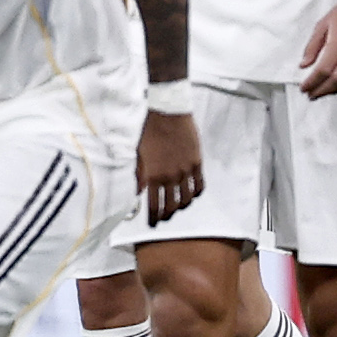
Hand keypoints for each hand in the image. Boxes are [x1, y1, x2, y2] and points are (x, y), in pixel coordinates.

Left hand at [137, 106, 206, 224]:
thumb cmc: (148, 131)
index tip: (153, 223)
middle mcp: (170, 176)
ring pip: (186, 198)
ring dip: (181, 206)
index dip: (153, 216)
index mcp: (153, 175)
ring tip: (177, 207)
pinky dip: (196, 193)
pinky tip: (191, 194)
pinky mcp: (197, 163)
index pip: (153, 203)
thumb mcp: (138, 153)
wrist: (168, 114)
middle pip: (171, 204)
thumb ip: (139, 174)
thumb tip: (138, 191)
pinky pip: (199, 185)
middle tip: (164, 217)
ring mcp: (186, 171)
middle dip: (166, 214)